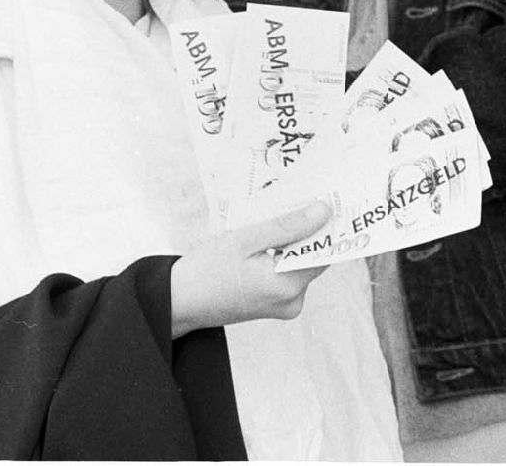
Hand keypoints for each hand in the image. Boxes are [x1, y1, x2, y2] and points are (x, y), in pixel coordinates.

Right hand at [169, 199, 330, 337]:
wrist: (180, 301)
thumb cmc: (208, 269)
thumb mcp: (246, 239)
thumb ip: (287, 226)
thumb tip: (323, 212)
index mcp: (288, 286)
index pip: (324, 251)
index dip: (326, 225)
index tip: (325, 199)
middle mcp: (292, 301)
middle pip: (312, 257)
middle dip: (305, 229)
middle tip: (295, 200)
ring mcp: (284, 306)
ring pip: (299, 263)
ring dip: (291, 241)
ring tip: (272, 218)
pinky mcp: (274, 305)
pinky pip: (287, 273)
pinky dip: (281, 255)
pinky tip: (264, 239)